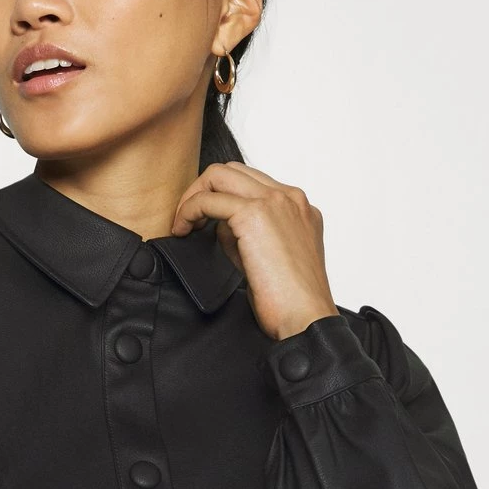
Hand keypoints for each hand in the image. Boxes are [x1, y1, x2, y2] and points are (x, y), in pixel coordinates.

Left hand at [170, 162, 340, 340]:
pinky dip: (189, 210)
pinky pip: (208, 199)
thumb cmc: (290, 299)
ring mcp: (275, 201)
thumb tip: (218, 224)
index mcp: (297, 207)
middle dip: (202, 189)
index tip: (204, 220)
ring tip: (183, 224)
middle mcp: (290, 197)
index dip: (221, 197)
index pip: (250, 181)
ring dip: (193, 196)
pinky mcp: (255, 213)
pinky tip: (183, 230)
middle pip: (232, 170)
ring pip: (219, 174)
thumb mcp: (268, 257)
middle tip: (187, 218)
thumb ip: (246, 234)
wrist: (305, 318)